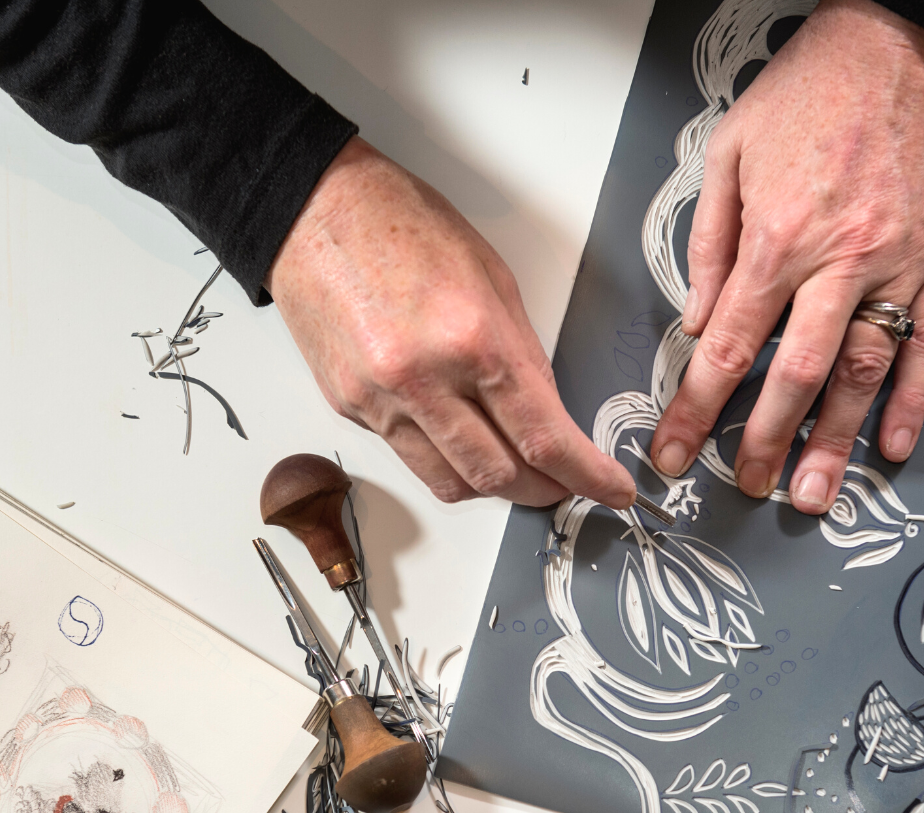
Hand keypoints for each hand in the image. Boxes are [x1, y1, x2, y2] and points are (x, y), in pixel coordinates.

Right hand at [268, 137, 635, 509]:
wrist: (314, 210)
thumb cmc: (401, 225)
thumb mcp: (493, 279)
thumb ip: (522, 355)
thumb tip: (545, 414)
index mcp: (473, 340)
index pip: (544, 437)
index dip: (586, 476)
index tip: (610, 489)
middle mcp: (423, 380)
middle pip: (499, 476)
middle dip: (544, 491)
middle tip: (565, 487)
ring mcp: (380, 400)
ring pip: (451, 483)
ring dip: (493, 488)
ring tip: (518, 474)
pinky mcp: (350, 408)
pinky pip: (409, 456)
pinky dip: (445, 461)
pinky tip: (461, 442)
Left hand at [651, 0, 923, 513]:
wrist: (902, 40)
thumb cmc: (811, 90)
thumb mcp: (730, 154)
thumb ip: (711, 246)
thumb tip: (700, 324)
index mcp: (778, 238)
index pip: (730, 348)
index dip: (698, 410)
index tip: (676, 451)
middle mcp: (839, 261)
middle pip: (795, 377)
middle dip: (765, 442)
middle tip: (749, 487)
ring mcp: (898, 265)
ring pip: (864, 373)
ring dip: (837, 441)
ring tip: (818, 494)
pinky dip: (912, 401)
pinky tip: (895, 446)